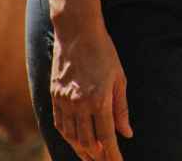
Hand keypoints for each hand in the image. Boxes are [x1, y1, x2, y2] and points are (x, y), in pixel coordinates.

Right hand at [50, 23, 133, 160]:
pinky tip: (75, 141)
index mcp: (99, 99)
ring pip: (71, 136)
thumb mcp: (119, 79)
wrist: (76, 32)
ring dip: (81, 150)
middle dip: (97, 157)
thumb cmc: (104, 52)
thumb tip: (126, 133)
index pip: (106, 137)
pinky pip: (59, 124)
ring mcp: (64, 100)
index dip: (112, 154)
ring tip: (91, 158)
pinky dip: (68, 136)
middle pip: (87, 141)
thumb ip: (121, 108)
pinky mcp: (54, 96)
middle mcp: (79, 103)